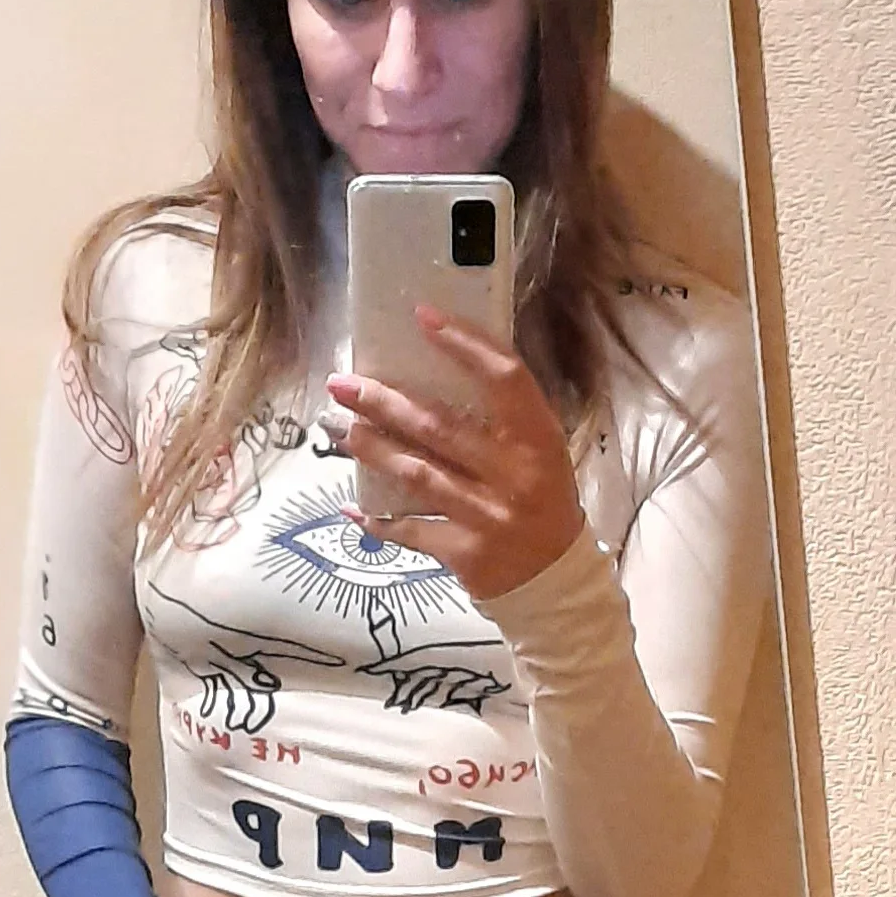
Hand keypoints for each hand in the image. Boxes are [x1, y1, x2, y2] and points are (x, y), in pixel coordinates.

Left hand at [327, 307, 585, 606]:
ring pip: (417, 474)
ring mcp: (487, 516)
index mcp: (538, 439)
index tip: (423, 318)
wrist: (553, 578)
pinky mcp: (464, 552)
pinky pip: (410, 529)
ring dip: (373, 449)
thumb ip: (505, 415)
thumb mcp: (540, 450)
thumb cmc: (542, 498)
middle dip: (384, 402)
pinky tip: (352, 505)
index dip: (465, 345)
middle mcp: (514, 475)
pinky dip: (378, 518)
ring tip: (342, 429)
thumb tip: (442, 362)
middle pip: (439, 426)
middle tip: (342, 384)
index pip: (504, 380)